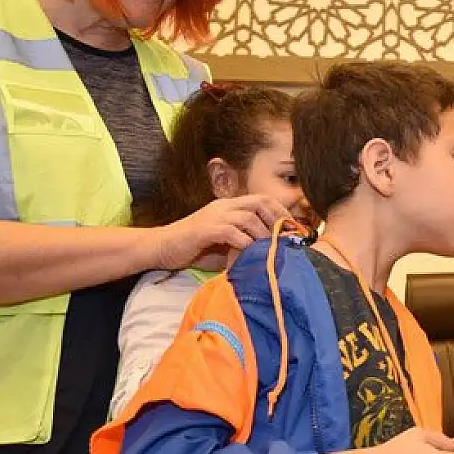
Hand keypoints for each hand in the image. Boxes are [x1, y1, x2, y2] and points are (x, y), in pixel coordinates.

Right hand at [148, 195, 289, 270]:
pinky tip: (249, 253)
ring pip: (249, 217)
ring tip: (269, 248)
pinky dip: (244, 243)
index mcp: (229, 206)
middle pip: (260, 202)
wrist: (160, 248)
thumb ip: (244, 243)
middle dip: (278, 220)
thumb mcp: (224, 245)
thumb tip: (270, 252)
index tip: (293, 228)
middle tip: (286, 238)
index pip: (262, 199)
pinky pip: (231, 232)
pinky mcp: (205, 229)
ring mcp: (214, 216)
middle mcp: (224, 207)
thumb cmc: (193, 248)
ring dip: (263, 234)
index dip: (281, 211)